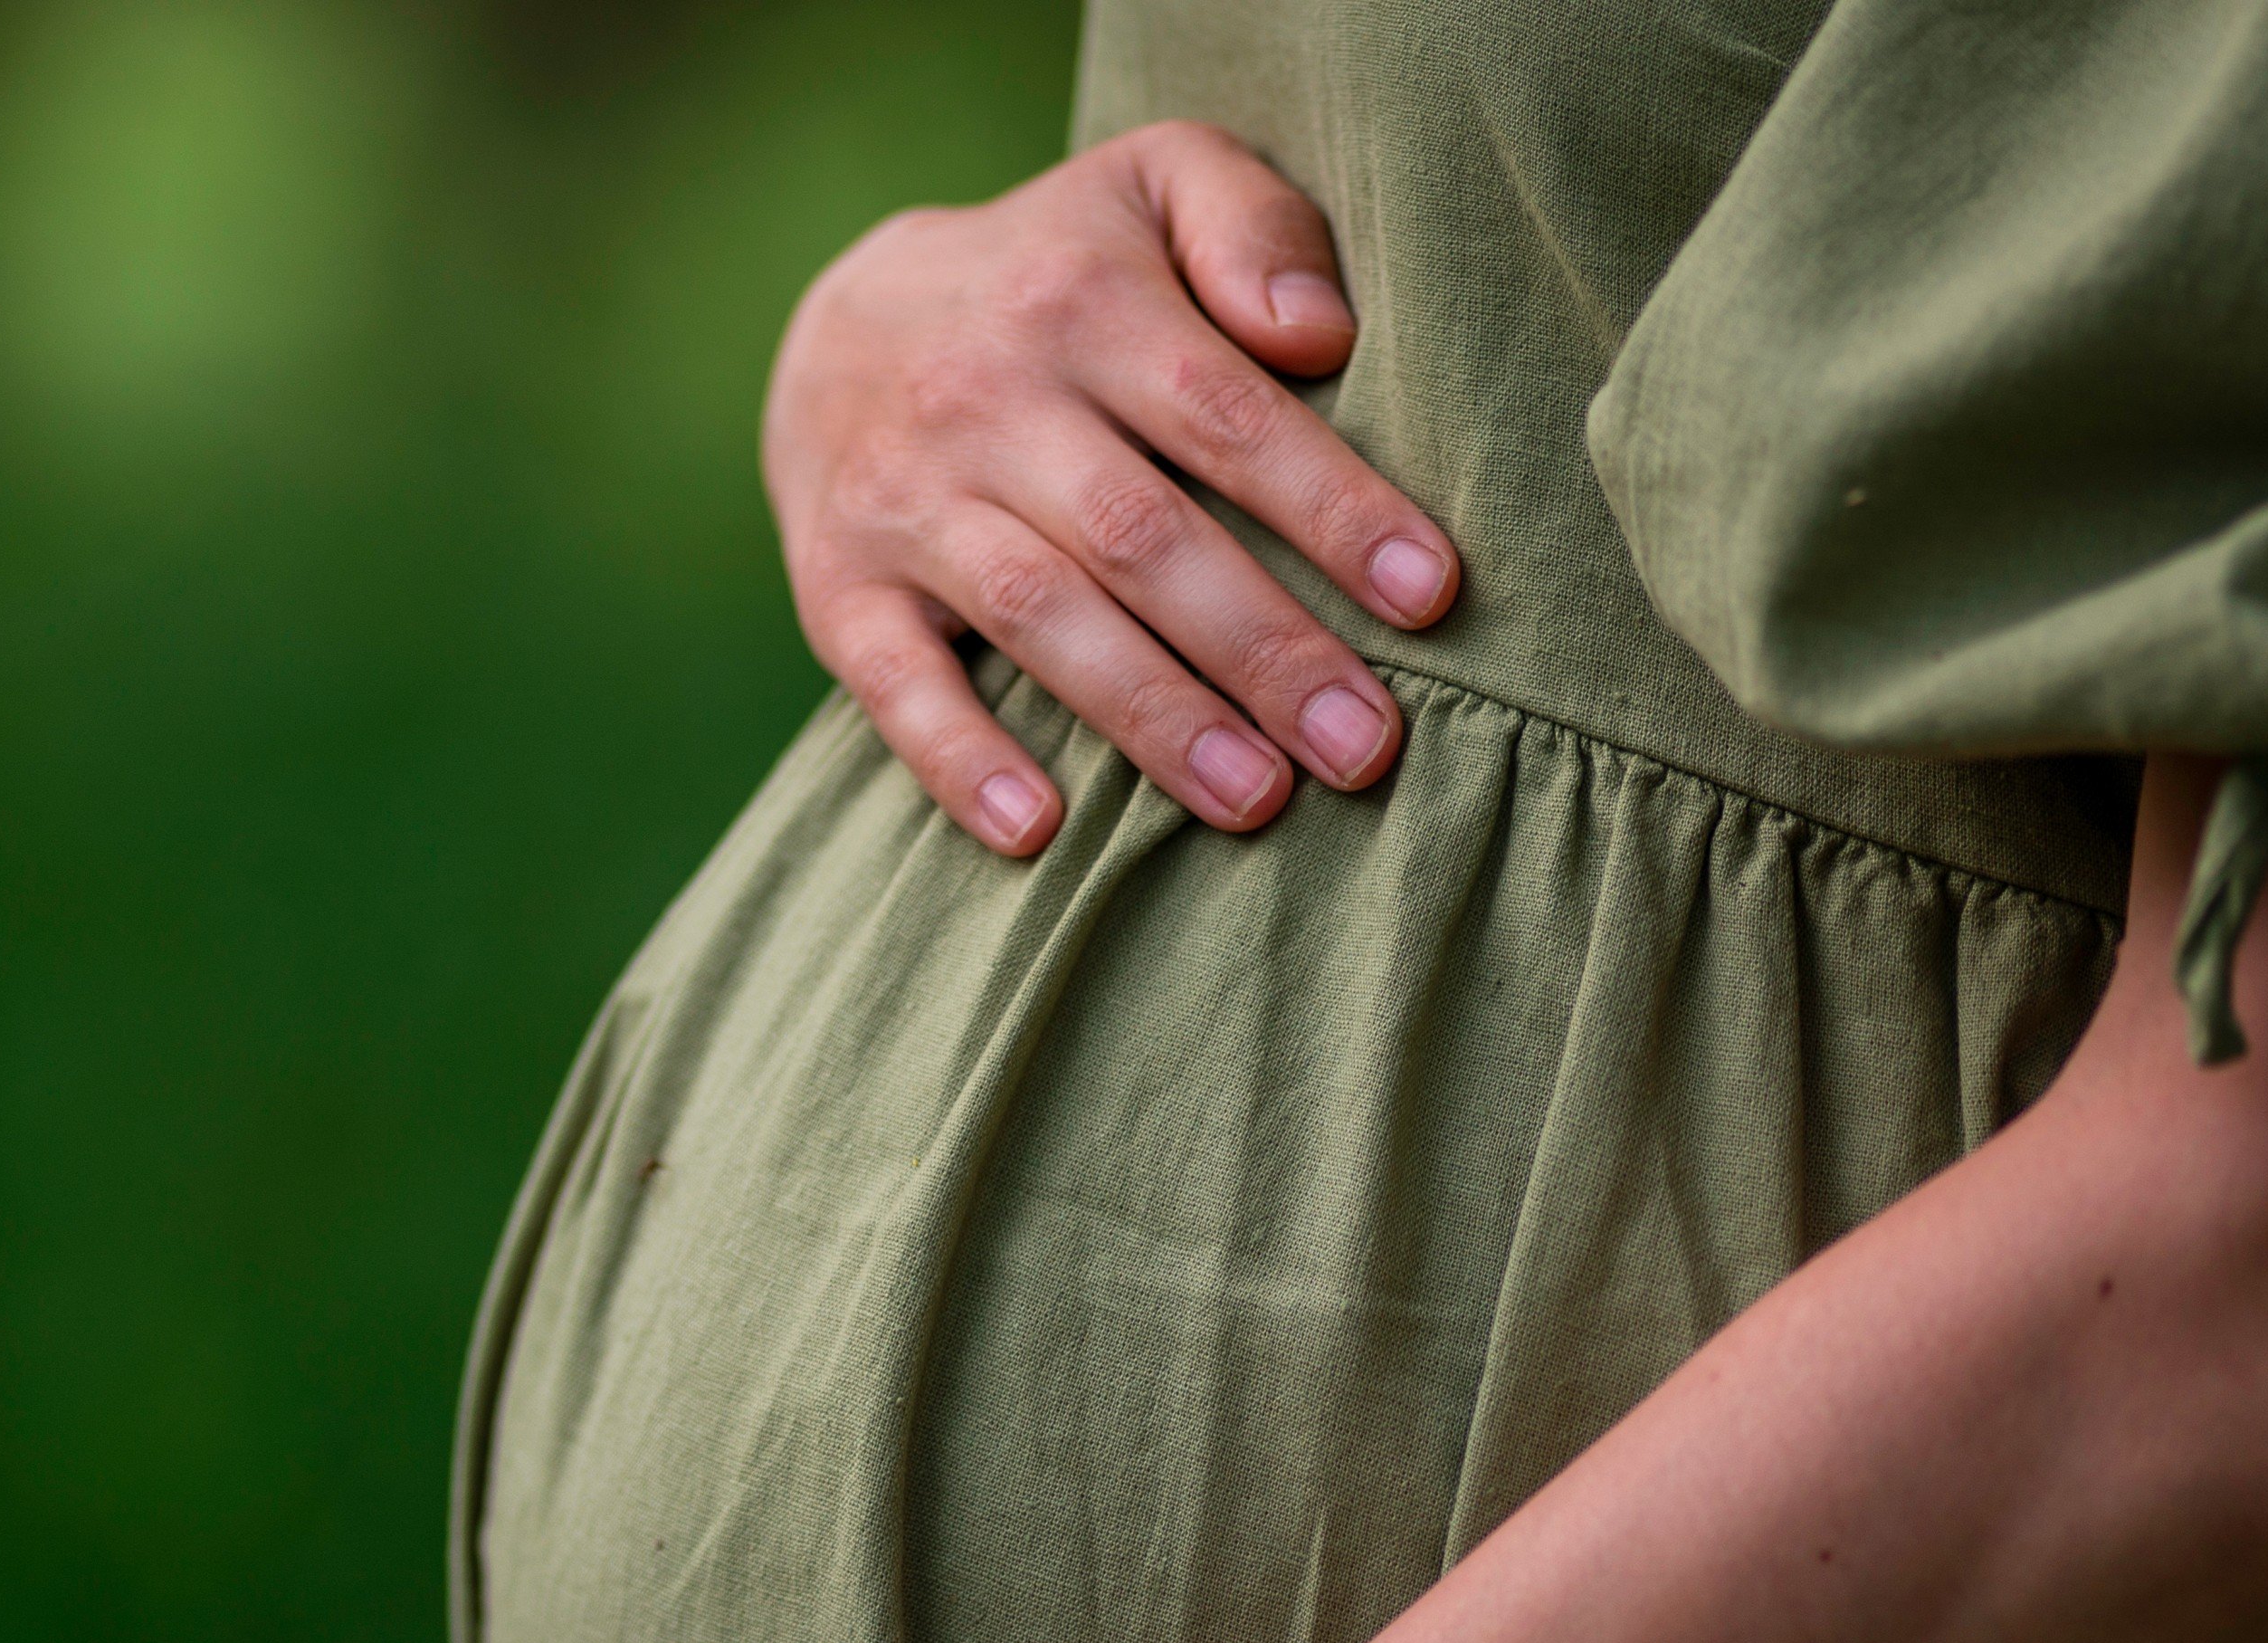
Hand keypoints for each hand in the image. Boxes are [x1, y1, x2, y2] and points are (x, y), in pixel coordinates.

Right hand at [760, 119, 1456, 856]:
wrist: (837, 321)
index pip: (1225, 416)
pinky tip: (1039, 831)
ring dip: (1151, 718)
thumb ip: (1252, 225)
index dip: (1330, 510)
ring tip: (1257, 801)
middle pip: (1141, 536)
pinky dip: (958, 759)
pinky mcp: (836, 588)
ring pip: (1039, 617)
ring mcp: (902, 502)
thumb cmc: (1056, 271)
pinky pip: (893, 683)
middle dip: (1262, 648)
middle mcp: (983, 399)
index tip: (1430, 597)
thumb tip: (1321, 333)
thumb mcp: (1153, 186)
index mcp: (1080, 301)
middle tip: (1365, 746)